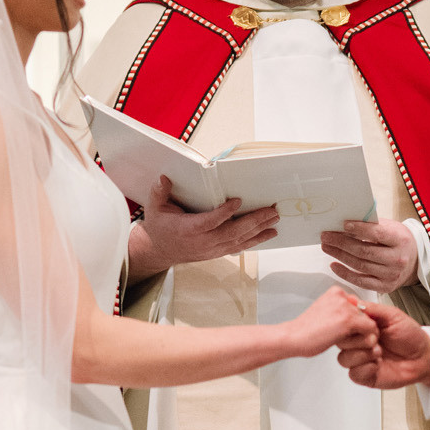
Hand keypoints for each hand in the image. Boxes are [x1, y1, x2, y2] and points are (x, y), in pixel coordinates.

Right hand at [128, 175, 279, 276]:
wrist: (159, 251)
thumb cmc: (160, 227)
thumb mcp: (155, 208)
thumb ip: (159, 192)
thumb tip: (164, 178)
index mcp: (188, 229)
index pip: (209, 222)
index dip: (224, 213)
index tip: (237, 201)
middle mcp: (203, 241)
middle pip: (232, 232)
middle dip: (254, 221)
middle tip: (271, 210)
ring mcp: (212, 249)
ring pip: (239, 240)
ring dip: (259, 230)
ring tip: (275, 220)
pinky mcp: (217, 252)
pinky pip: (239, 246)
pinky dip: (255, 240)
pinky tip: (269, 233)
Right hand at [282, 285, 377, 362]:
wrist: (293, 337)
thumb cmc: (306, 331)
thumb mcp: (324, 313)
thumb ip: (340, 312)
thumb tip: (359, 318)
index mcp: (336, 292)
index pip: (359, 307)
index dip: (354, 322)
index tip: (343, 330)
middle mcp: (342, 295)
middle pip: (365, 314)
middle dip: (358, 328)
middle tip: (342, 337)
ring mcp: (346, 307)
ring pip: (369, 322)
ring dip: (360, 335)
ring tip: (342, 341)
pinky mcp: (349, 320)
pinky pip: (370, 330)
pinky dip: (364, 341)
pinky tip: (347, 344)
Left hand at [320, 217, 419, 291]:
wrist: (413, 262)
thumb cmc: (397, 241)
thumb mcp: (390, 228)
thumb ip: (372, 226)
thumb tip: (344, 225)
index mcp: (400, 240)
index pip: (377, 233)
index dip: (359, 229)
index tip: (343, 224)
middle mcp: (397, 259)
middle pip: (364, 251)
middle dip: (341, 243)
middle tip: (326, 236)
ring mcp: (391, 275)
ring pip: (360, 265)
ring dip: (339, 256)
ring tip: (327, 247)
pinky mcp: (384, 287)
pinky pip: (360, 281)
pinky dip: (345, 273)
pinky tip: (334, 265)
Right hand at [337, 296, 429, 388]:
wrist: (423, 356)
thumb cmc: (410, 336)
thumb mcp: (393, 315)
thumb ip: (371, 308)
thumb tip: (353, 300)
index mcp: (362, 327)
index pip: (342, 324)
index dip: (351, 324)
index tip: (367, 324)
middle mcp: (359, 343)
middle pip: (339, 341)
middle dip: (359, 339)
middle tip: (376, 338)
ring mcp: (360, 360)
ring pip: (344, 358)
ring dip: (363, 354)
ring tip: (379, 352)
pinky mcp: (364, 376)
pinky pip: (354, 374)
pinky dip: (366, 368)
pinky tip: (378, 364)